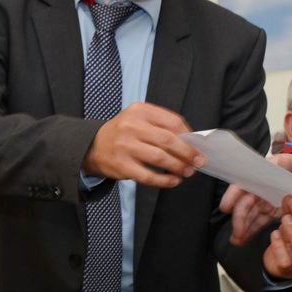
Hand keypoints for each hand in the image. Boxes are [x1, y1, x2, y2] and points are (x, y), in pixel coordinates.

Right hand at [82, 102, 204, 188]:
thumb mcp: (140, 119)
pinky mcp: (122, 165)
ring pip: (160, 158)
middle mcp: (132, 126)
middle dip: (188, 153)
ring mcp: (125, 146)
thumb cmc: (124, 133)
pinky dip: (164, 180)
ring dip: (178, 167)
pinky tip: (173, 180)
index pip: (173, 121)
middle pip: (169, 140)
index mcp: (140, 111)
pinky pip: (148, 176)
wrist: (93, 146)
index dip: (189, 135)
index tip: (197, 145)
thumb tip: (191, 142)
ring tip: (187, 171)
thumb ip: (162, 126)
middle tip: (198, 161)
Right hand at [221, 153, 291, 244]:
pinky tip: (244, 240)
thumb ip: (286, 162)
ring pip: (249, 216)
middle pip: (244, 204)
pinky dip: (251, 231)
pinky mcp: (270, 212)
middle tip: (237, 233)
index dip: (232, 195)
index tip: (225, 207)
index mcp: (260, 176)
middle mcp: (258, 190)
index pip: (243, 185)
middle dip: (238, 219)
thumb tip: (278, 161)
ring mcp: (263, 202)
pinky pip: (259, 222)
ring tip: (237, 241)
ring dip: (242, 228)